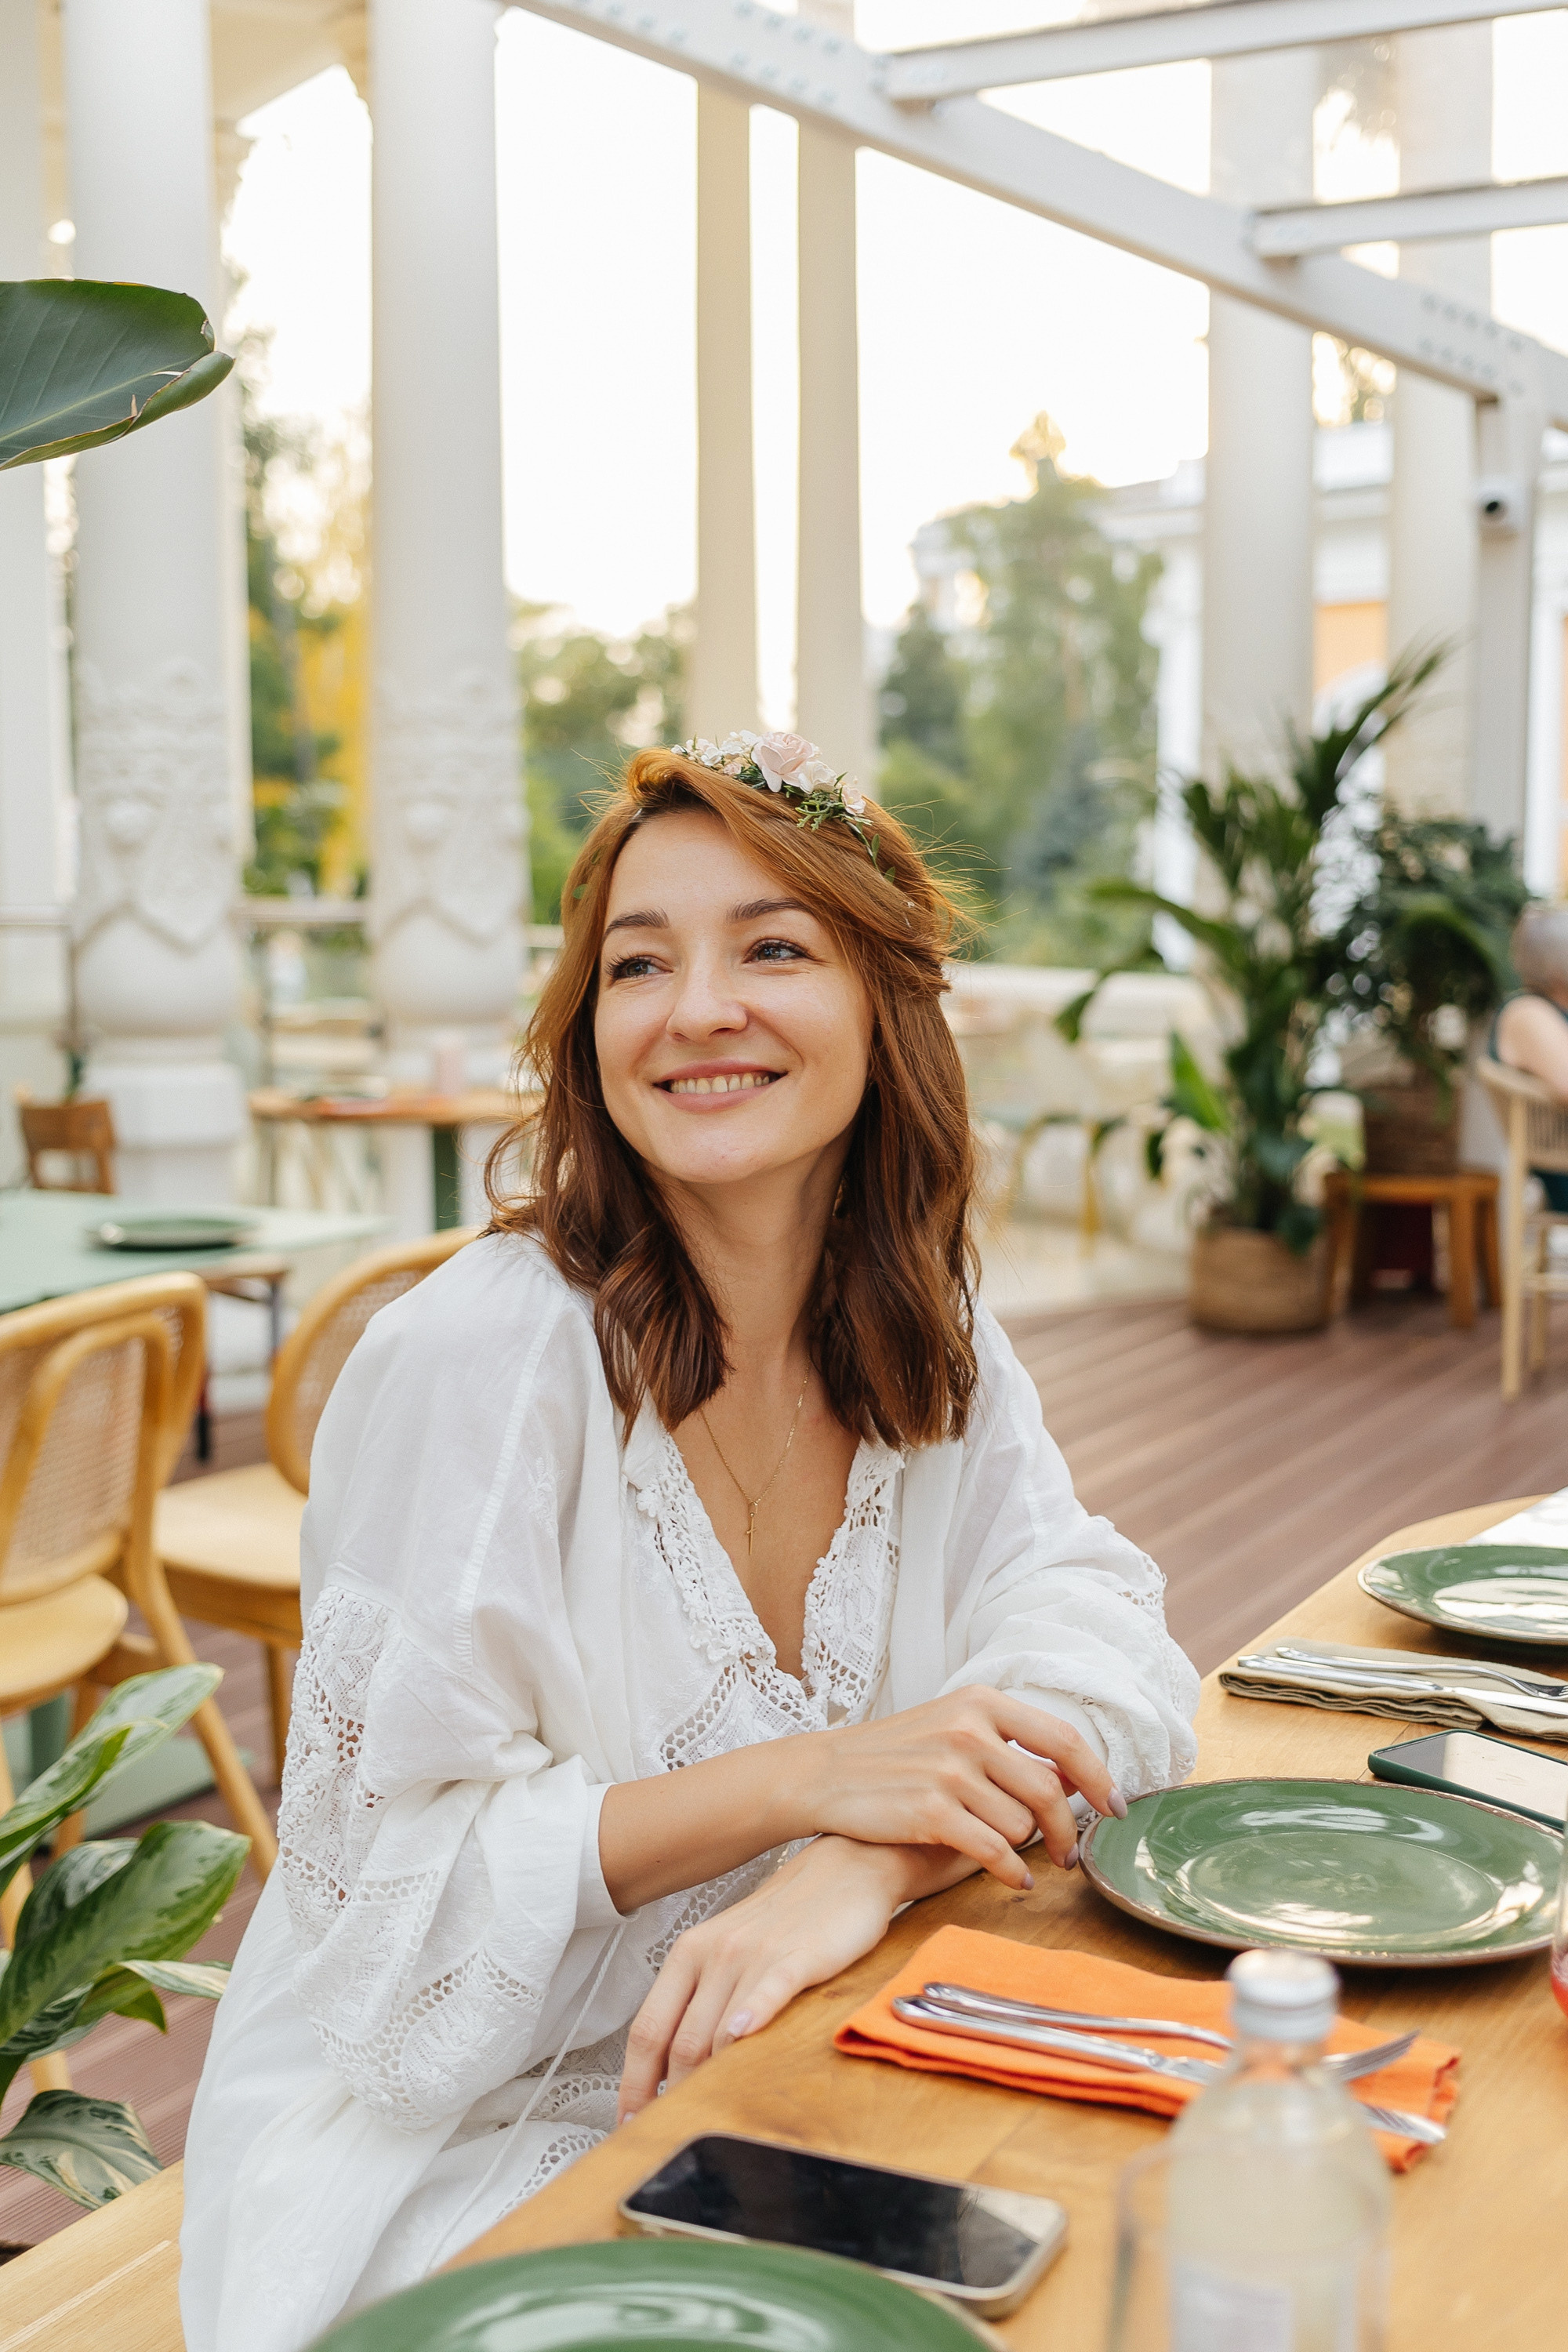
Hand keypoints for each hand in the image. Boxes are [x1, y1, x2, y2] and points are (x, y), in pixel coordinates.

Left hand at [617, 1835, 959, 2121]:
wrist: (844, 1869)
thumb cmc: (788, 1918)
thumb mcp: (731, 1951)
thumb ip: (703, 2000)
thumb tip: (676, 2064)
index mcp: (689, 1953)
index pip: (648, 2029)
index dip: (634, 2082)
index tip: (631, 2119)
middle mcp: (713, 1953)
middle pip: (680, 2041)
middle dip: (672, 2096)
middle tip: (671, 2134)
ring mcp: (754, 1954)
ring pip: (718, 2030)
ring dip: (708, 2080)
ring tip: (705, 2119)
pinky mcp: (797, 1956)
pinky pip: (767, 1990)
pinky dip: (751, 2017)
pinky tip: (743, 2041)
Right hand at [796, 1689, 1122, 1889]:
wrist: (824, 1773)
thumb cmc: (895, 1755)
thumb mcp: (953, 1728)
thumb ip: (1011, 1747)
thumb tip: (1077, 1778)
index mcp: (981, 1703)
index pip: (1063, 1739)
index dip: (1100, 1777)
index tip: (1117, 1807)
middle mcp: (969, 1731)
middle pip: (1050, 1790)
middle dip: (1069, 1831)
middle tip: (1070, 1856)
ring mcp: (949, 1770)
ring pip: (1020, 1825)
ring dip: (1023, 1848)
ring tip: (1010, 1854)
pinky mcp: (930, 1810)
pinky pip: (994, 1851)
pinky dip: (1011, 1872)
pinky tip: (1012, 1879)